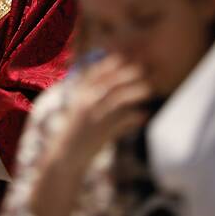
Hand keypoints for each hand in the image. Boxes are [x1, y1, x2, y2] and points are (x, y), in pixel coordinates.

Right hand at [29, 55, 153, 215]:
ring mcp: (92, 117)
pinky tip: (143, 116)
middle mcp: (84, 103)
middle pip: (108, 83)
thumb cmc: (77, 134)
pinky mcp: (100, 133)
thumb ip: (97, 101)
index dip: (110, 64)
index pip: (94, 74)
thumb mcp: (82, 113)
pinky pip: (120, 122)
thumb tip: (113, 92)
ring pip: (116, 99)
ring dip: (134, 92)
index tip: (125, 57)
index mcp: (78, 95)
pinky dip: (133, 118)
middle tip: (143, 68)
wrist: (65, 157)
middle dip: (126, 74)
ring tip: (149, 89)